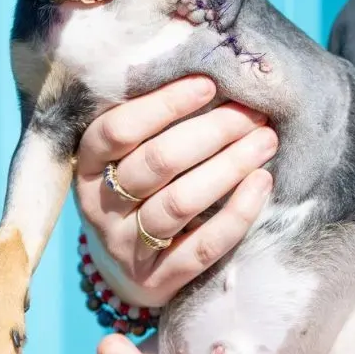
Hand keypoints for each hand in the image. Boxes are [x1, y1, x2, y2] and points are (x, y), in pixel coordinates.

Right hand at [75, 77, 276, 305]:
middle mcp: (100, 207)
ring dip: (229, 167)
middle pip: (156, 163)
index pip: (119, 129)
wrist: (126, 268)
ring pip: (179, 203)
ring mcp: (126, 246)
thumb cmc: (139, 190)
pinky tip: (262, 183)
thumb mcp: (129, 154)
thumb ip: (154, 121)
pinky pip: (202, 247)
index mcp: (89, 165)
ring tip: (265, 141)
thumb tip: (209, 73)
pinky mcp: (157, 280)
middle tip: (251, 113)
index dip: (163, 105)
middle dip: (211, 131)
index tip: (208, 83)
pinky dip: (236, 213)